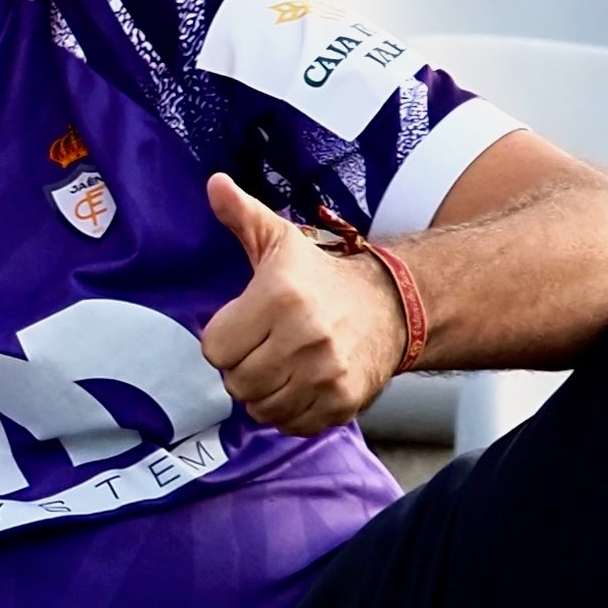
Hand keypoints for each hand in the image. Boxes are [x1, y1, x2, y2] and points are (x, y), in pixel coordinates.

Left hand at [198, 174, 411, 433]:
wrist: (393, 306)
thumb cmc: (323, 276)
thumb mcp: (281, 240)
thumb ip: (242, 216)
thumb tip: (214, 183)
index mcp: (279, 297)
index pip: (215, 348)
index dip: (225, 338)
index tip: (244, 325)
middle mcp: (305, 337)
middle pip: (236, 381)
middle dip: (242, 367)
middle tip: (263, 348)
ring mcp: (326, 374)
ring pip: (261, 407)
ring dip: (264, 392)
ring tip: (281, 366)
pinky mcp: (343, 401)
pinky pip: (293, 424)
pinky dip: (290, 412)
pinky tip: (300, 385)